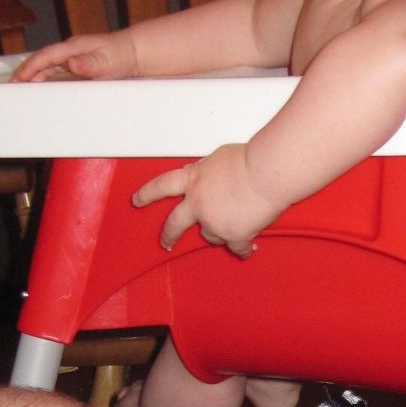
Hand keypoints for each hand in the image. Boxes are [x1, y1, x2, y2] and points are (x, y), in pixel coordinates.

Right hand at [13, 29, 138, 81]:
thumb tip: (71, 64)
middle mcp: (71, 51)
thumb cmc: (122, 56)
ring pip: (47, 66)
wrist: (136, 52)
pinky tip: (40, 85)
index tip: (18, 79)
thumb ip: (89, 63)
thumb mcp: (107, 61)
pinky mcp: (77, 64)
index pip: (45, 57)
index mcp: (74, 48)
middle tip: (11, 86)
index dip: (30, 67)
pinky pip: (55, 70)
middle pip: (41, 60)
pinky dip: (44, 77)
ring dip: (32, 75)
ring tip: (19, 88)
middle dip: (24, 72)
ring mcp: (73, 56)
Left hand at [133, 145, 280, 256]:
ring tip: (236, 225)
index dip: (147, 194)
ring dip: (220, 232)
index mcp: (193, 179)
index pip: (162, 185)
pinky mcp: (234, 236)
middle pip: (175, 224)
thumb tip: (210, 175)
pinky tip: (247, 249)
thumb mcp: (220, 157)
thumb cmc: (251, 159)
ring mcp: (214, 222)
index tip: (137, 201)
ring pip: (211, 236)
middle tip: (165, 243)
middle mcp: (199, 203)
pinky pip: (237, 247)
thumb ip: (209, 169)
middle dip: (168, 235)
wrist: (268, 173)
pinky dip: (243, 248)